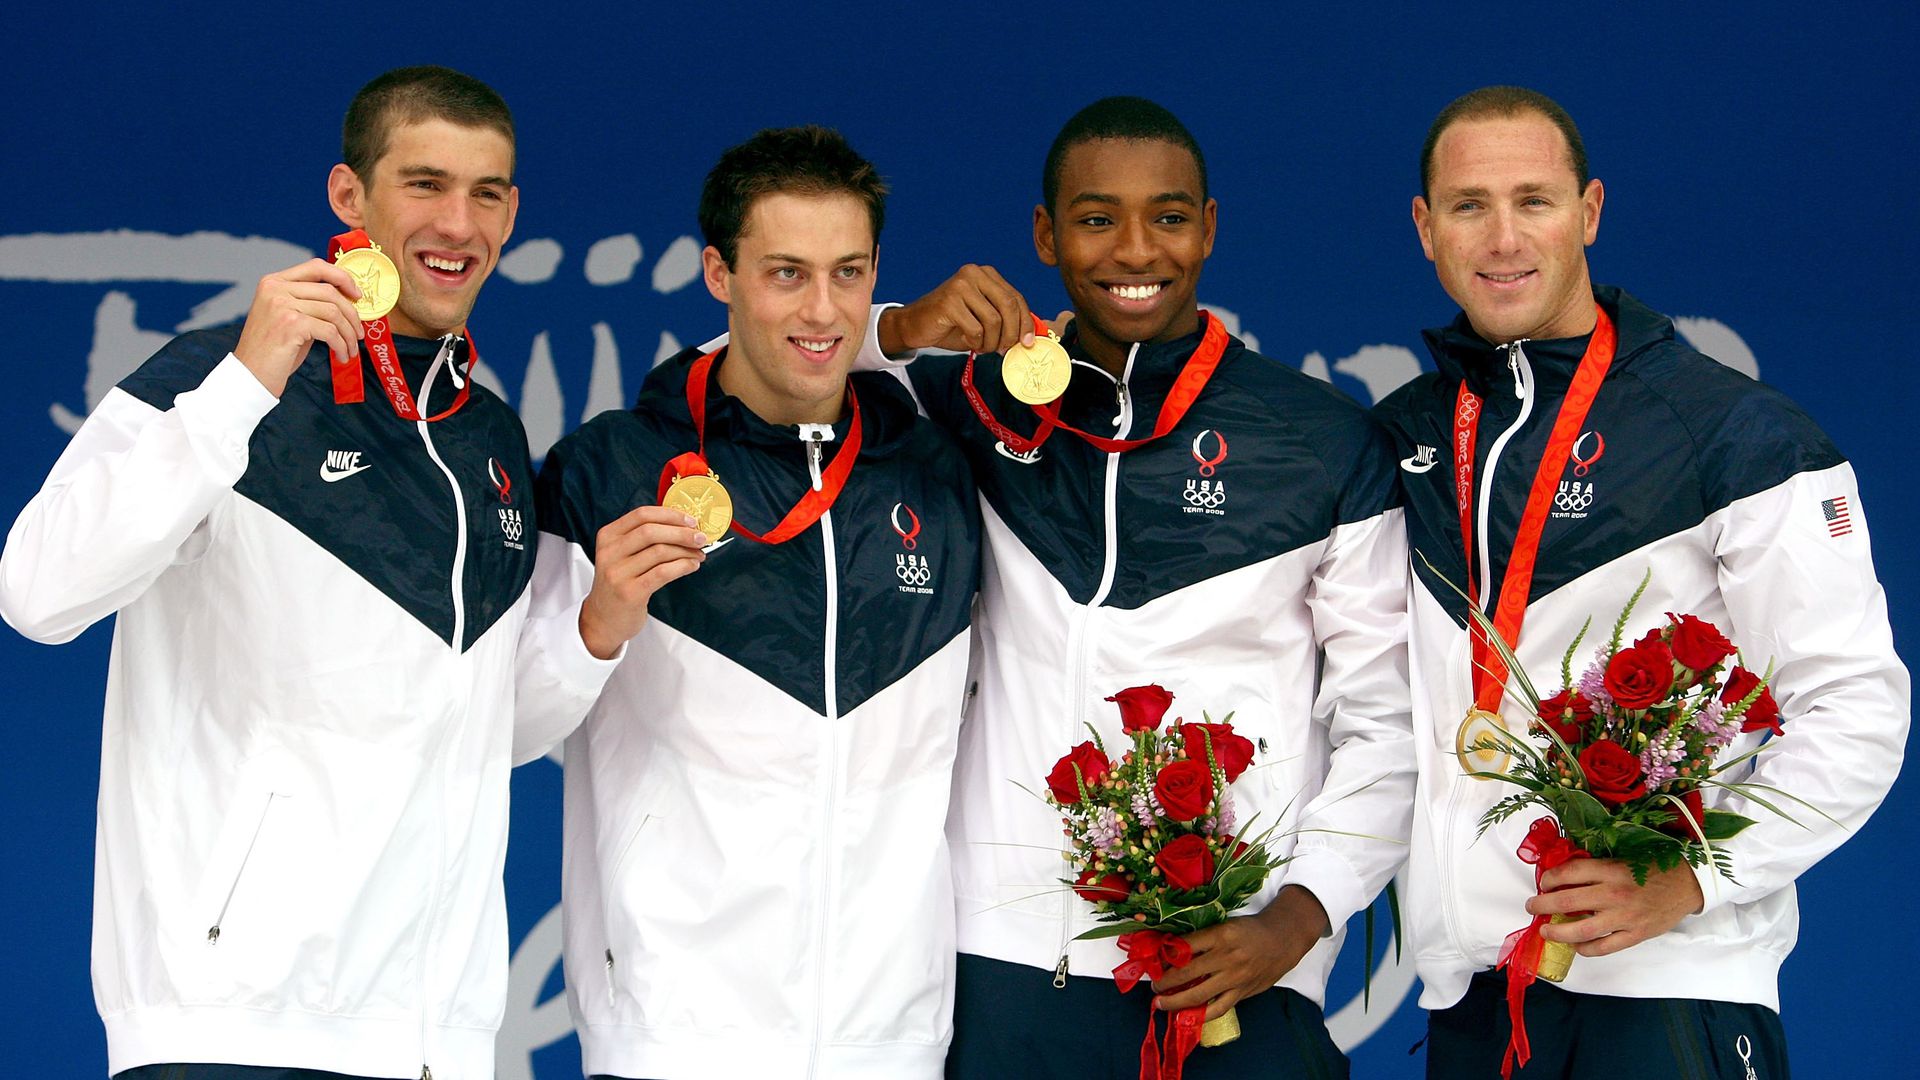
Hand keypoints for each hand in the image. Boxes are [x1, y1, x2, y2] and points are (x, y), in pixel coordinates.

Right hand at [231, 259, 366, 395]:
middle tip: (358, 333)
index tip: (356, 295)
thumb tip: (347, 300)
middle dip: (351, 314)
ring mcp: (281, 305)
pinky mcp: (290, 324)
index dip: (342, 278)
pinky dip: (341, 345)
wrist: (251, 375)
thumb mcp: (288, 317)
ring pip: (333, 312)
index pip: (316, 267)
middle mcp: (275, 289)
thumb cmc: (272, 351)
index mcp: (273, 282)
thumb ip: (309, 303)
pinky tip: (341, 355)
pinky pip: (330, 331)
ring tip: (350, 349)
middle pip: (329, 291)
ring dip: (348, 334)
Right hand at [576, 506, 711, 658]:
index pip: (642, 515)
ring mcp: (618, 573)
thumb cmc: (619, 584)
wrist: (603, 619)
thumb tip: (683, 525)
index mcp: (608, 537)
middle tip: (701, 538)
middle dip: (682, 533)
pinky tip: (692, 566)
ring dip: (686, 551)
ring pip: (660, 551)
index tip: (690, 521)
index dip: (670, 515)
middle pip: (652, 531)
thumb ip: (643, 539)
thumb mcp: (621, 555)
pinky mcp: (630, 592)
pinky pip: (663, 572)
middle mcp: (610, 552)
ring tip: (698, 554)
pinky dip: (683, 566)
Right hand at [876, 264, 1033, 355]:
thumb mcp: (983, 318)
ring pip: (994, 320)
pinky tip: (968, 342)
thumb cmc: (952, 323)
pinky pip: (976, 329)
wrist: (915, 325)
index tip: (1028, 342)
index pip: (1016, 298)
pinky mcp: (949, 301)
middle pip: (1009, 307)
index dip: (1026, 323)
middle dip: (1011, 334)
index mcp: (986, 274)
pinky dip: (975, 342)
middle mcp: (974, 274)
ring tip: (982, 347)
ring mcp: (961, 285)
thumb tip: (1030, 337)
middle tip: (1005, 350)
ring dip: (991, 341)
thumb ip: (1005, 320)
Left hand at [1151, 885, 1328, 1020]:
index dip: (1165, 956)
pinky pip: (1218, 1008)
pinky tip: (1187, 1017)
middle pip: (1187, 973)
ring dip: (1175, 1002)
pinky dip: (1201, 1015)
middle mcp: (1227, 957)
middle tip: (1153, 985)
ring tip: (1160, 1003)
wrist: (1282, 939)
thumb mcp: (1225, 925)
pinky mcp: (1242, 993)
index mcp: (1220, 935)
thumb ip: (1203, 939)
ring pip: (1199, 995)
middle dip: (1164, 981)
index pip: (1184, 947)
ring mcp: (1235, 978)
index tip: (1154, 962)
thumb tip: (1172, 951)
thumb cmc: (1250, 930)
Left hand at [1530, 857, 1704, 957]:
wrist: (1688, 883)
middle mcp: (1614, 894)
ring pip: (1581, 929)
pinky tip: (1577, 946)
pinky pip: (1604, 947)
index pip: (1569, 873)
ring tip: (1545, 931)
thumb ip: (1597, 869)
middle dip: (1543, 905)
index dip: (1550, 878)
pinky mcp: (1635, 935)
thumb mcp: (1623, 858)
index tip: (1543, 882)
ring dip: (1558, 932)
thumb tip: (1565, 876)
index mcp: (1611, 870)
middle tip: (1532, 906)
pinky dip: (1586, 949)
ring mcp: (1625, 918)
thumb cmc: (1654, 868)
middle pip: (1568, 901)